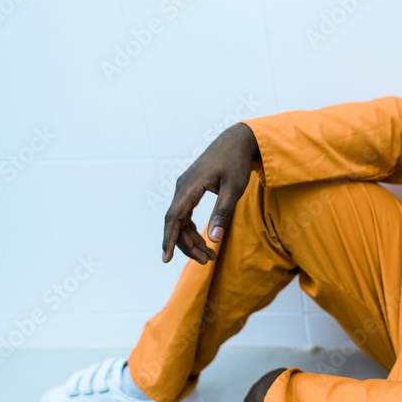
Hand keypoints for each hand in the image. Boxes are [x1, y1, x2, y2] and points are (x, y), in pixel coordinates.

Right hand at [162, 123, 259, 263]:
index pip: (174, 218)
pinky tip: (203, 240)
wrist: (235, 141)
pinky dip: (192, 229)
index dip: (169, 239)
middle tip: (208, 261)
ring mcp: (184, 188)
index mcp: (190, 186)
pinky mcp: (190, 190)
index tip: (166, 259)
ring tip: (209, 255)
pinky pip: (185, 214)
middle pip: (177, 223)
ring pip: (181, 221)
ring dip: (191, 239)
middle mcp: (182, 187)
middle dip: (189, 245)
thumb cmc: (236, 163)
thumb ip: (223, 213)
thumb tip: (215, 239)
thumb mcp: (234, 188)